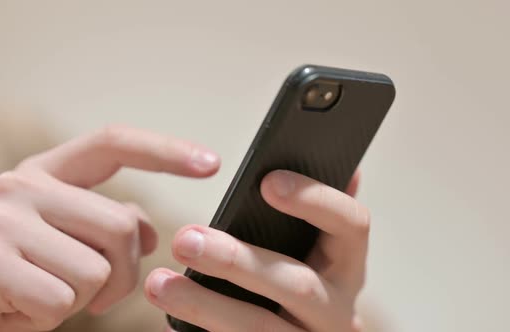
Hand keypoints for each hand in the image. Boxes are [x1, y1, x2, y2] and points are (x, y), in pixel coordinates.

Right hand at [0, 126, 220, 331]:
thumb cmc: (16, 275)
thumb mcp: (64, 240)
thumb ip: (107, 225)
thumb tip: (151, 232)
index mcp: (45, 172)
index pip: (113, 144)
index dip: (166, 150)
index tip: (211, 162)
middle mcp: (21, 184)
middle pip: (121, 226)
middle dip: (121, 274)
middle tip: (91, 293)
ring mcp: (0, 220)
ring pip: (96, 269)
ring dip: (83, 298)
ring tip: (44, 295)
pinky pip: (64, 300)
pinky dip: (52, 318)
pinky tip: (20, 309)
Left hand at [145, 170, 366, 331]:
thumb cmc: (303, 285)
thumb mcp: (318, 253)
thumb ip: (321, 216)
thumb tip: (346, 169)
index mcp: (347, 266)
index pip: (351, 224)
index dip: (314, 200)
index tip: (268, 182)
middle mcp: (338, 309)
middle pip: (298, 285)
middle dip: (237, 261)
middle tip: (185, 239)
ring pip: (261, 329)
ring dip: (205, 304)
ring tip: (158, 284)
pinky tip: (170, 322)